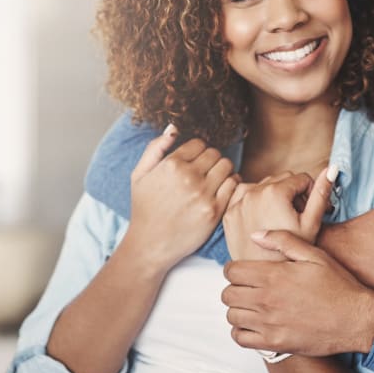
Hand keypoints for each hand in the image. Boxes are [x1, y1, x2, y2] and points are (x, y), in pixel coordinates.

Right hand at [125, 125, 236, 270]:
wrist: (150, 244)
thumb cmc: (144, 208)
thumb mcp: (139, 175)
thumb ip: (155, 148)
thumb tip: (173, 128)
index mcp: (171, 165)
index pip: (199, 143)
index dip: (197, 151)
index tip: (194, 161)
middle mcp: (188, 177)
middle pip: (215, 153)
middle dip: (211, 159)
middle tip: (205, 171)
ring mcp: (203, 194)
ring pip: (227, 166)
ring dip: (222, 170)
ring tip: (214, 179)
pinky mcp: (214, 211)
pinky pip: (233, 185)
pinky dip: (231, 184)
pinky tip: (222, 189)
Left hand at [223, 165, 334, 261]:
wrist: (264, 278)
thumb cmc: (291, 255)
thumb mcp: (311, 224)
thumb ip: (321, 194)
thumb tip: (331, 169)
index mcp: (275, 192)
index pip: (301, 178)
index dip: (311, 192)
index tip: (312, 209)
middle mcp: (253, 192)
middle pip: (281, 179)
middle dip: (293, 193)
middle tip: (299, 215)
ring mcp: (238, 203)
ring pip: (263, 186)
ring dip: (275, 195)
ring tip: (282, 218)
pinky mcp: (229, 214)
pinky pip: (245, 196)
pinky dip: (255, 201)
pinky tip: (264, 219)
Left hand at [223, 230, 373, 355]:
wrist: (358, 319)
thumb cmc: (338, 285)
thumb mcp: (314, 255)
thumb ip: (283, 240)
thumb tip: (255, 235)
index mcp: (273, 276)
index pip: (231, 271)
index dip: (235, 268)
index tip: (245, 271)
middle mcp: (267, 300)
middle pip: (228, 293)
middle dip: (235, 287)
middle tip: (249, 287)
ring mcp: (269, 324)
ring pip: (232, 316)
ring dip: (238, 309)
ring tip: (252, 305)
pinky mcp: (274, 344)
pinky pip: (240, 338)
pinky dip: (242, 331)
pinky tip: (255, 323)